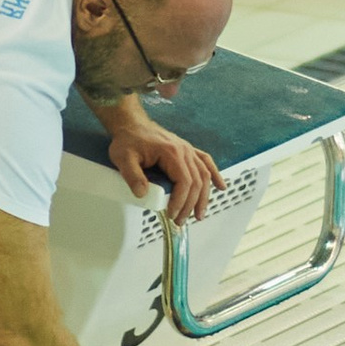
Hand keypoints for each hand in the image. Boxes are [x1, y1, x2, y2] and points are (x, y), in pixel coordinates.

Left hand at [103, 109, 220, 227]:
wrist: (132, 124)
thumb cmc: (128, 140)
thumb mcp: (123, 158)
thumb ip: (132, 176)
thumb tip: (142, 194)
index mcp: (171, 152)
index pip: (184, 181)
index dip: (181, 201)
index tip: (171, 214)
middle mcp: (184, 151)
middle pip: (197, 181)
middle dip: (191, 205)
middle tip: (180, 221)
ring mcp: (188, 150)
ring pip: (204, 175)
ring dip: (204, 196)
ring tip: (199, 215)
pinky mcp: (188, 150)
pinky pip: (206, 162)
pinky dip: (215, 175)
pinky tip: (221, 186)